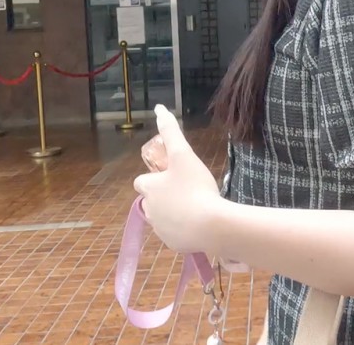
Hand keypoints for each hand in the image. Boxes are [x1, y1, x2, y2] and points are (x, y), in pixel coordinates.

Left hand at [133, 104, 224, 254]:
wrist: (212, 225)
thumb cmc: (196, 187)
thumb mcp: (184, 155)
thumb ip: (171, 132)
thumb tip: (159, 108)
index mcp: (149, 188)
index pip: (141, 182)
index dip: (155, 179)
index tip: (172, 177)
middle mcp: (149, 210)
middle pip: (152, 201)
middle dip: (165, 197)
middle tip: (188, 192)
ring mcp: (160, 230)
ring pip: (163, 218)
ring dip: (175, 213)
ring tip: (196, 207)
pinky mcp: (173, 244)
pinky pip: (176, 234)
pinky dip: (184, 229)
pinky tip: (200, 223)